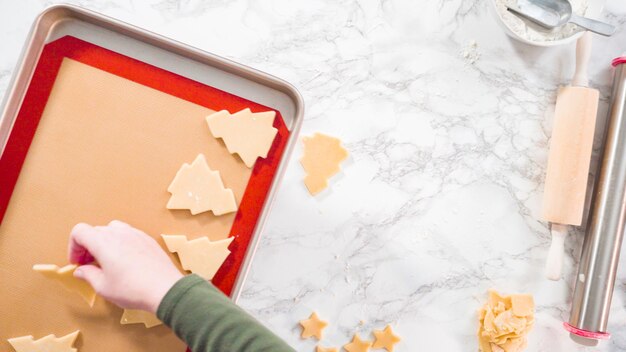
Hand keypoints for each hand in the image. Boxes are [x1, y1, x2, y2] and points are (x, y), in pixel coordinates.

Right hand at [68, 220, 182, 312]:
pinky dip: (121, 243)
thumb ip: (88, 275)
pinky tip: (125, 260)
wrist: (165, 289)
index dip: (73, 246)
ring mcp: (136, 234)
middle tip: (89, 264)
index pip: (79, 231)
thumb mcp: (103, 287)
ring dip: (105, 242)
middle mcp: (119, 233)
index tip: (77, 262)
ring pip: (113, 229)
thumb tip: (81, 271)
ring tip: (107, 261)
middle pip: (96, 230)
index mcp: (103, 242)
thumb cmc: (133, 289)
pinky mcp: (148, 239)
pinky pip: (129, 234)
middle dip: (88, 246)